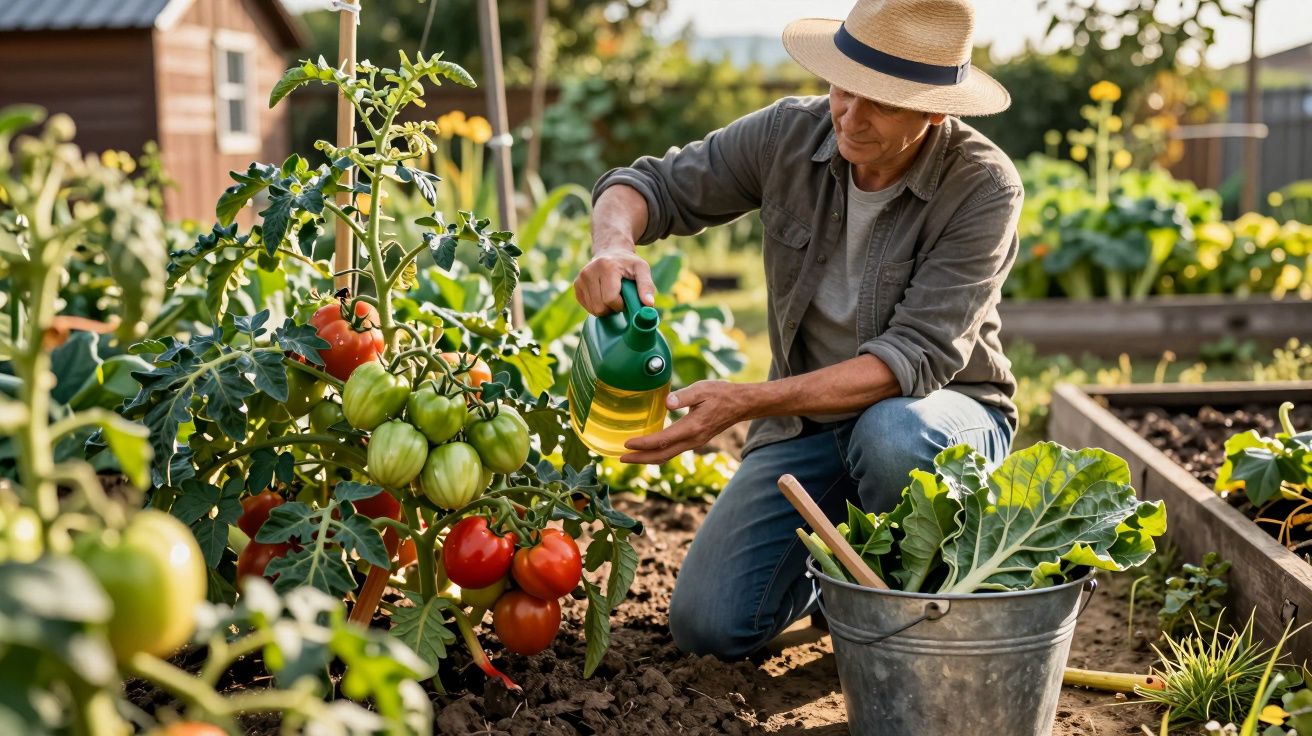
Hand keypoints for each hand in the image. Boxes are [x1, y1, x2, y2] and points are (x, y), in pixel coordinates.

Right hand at [573, 249, 655, 315]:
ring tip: (611, 295)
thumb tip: (649, 304)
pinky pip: (587, 307)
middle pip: (600, 307)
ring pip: (593, 309)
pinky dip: (597, 306)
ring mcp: (580, 279)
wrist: (610, 251)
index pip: (610, 299)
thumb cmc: (628, 262)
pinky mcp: (576, 285)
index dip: (620, 305)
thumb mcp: (642, 269)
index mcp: (606, 267)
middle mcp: (589, 272)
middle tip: (619, 298)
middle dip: (612, 308)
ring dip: (605, 308)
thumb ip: (646, 286)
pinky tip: (603, 295)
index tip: (625, 298)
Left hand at [620, 380, 751, 464]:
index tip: (627, 443)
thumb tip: (667, 401)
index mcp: (692, 427)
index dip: (643, 444)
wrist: (741, 404)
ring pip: (667, 456)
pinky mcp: (695, 441)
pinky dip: (658, 453)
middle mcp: (693, 440)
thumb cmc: (721, 394)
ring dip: (648, 458)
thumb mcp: (702, 389)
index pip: (662, 440)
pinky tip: (649, 448)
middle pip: (662, 455)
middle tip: (621, 458)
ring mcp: (694, 442)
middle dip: (640, 459)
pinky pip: (673, 451)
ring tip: (630, 456)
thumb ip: (683, 396)